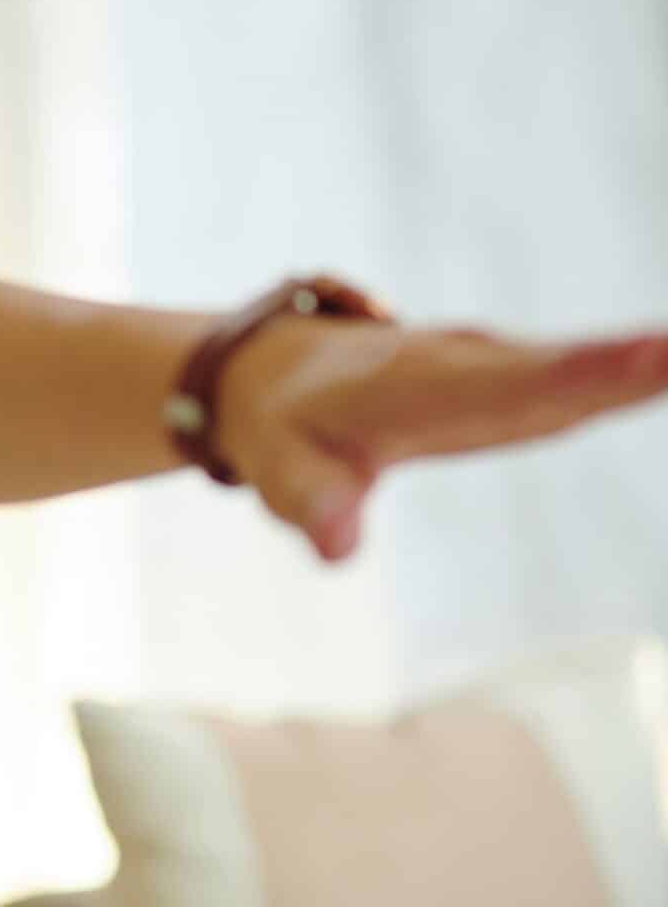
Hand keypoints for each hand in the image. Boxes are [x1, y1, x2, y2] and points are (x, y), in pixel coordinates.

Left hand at [217, 317, 667, 563]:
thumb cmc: (285, 428)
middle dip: (626, 366)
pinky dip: (631, 372)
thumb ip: (313, 504)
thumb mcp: (282, 469)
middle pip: (558, 370)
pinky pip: (579, 377)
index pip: (506, 383)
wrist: (277, 373)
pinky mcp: (514, 378)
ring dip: (641, 366)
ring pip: (576, 370)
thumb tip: (336, 548)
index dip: (580, 375)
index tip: (655, 357)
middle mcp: (465, 363)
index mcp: (413, 384)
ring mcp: (495, 366)